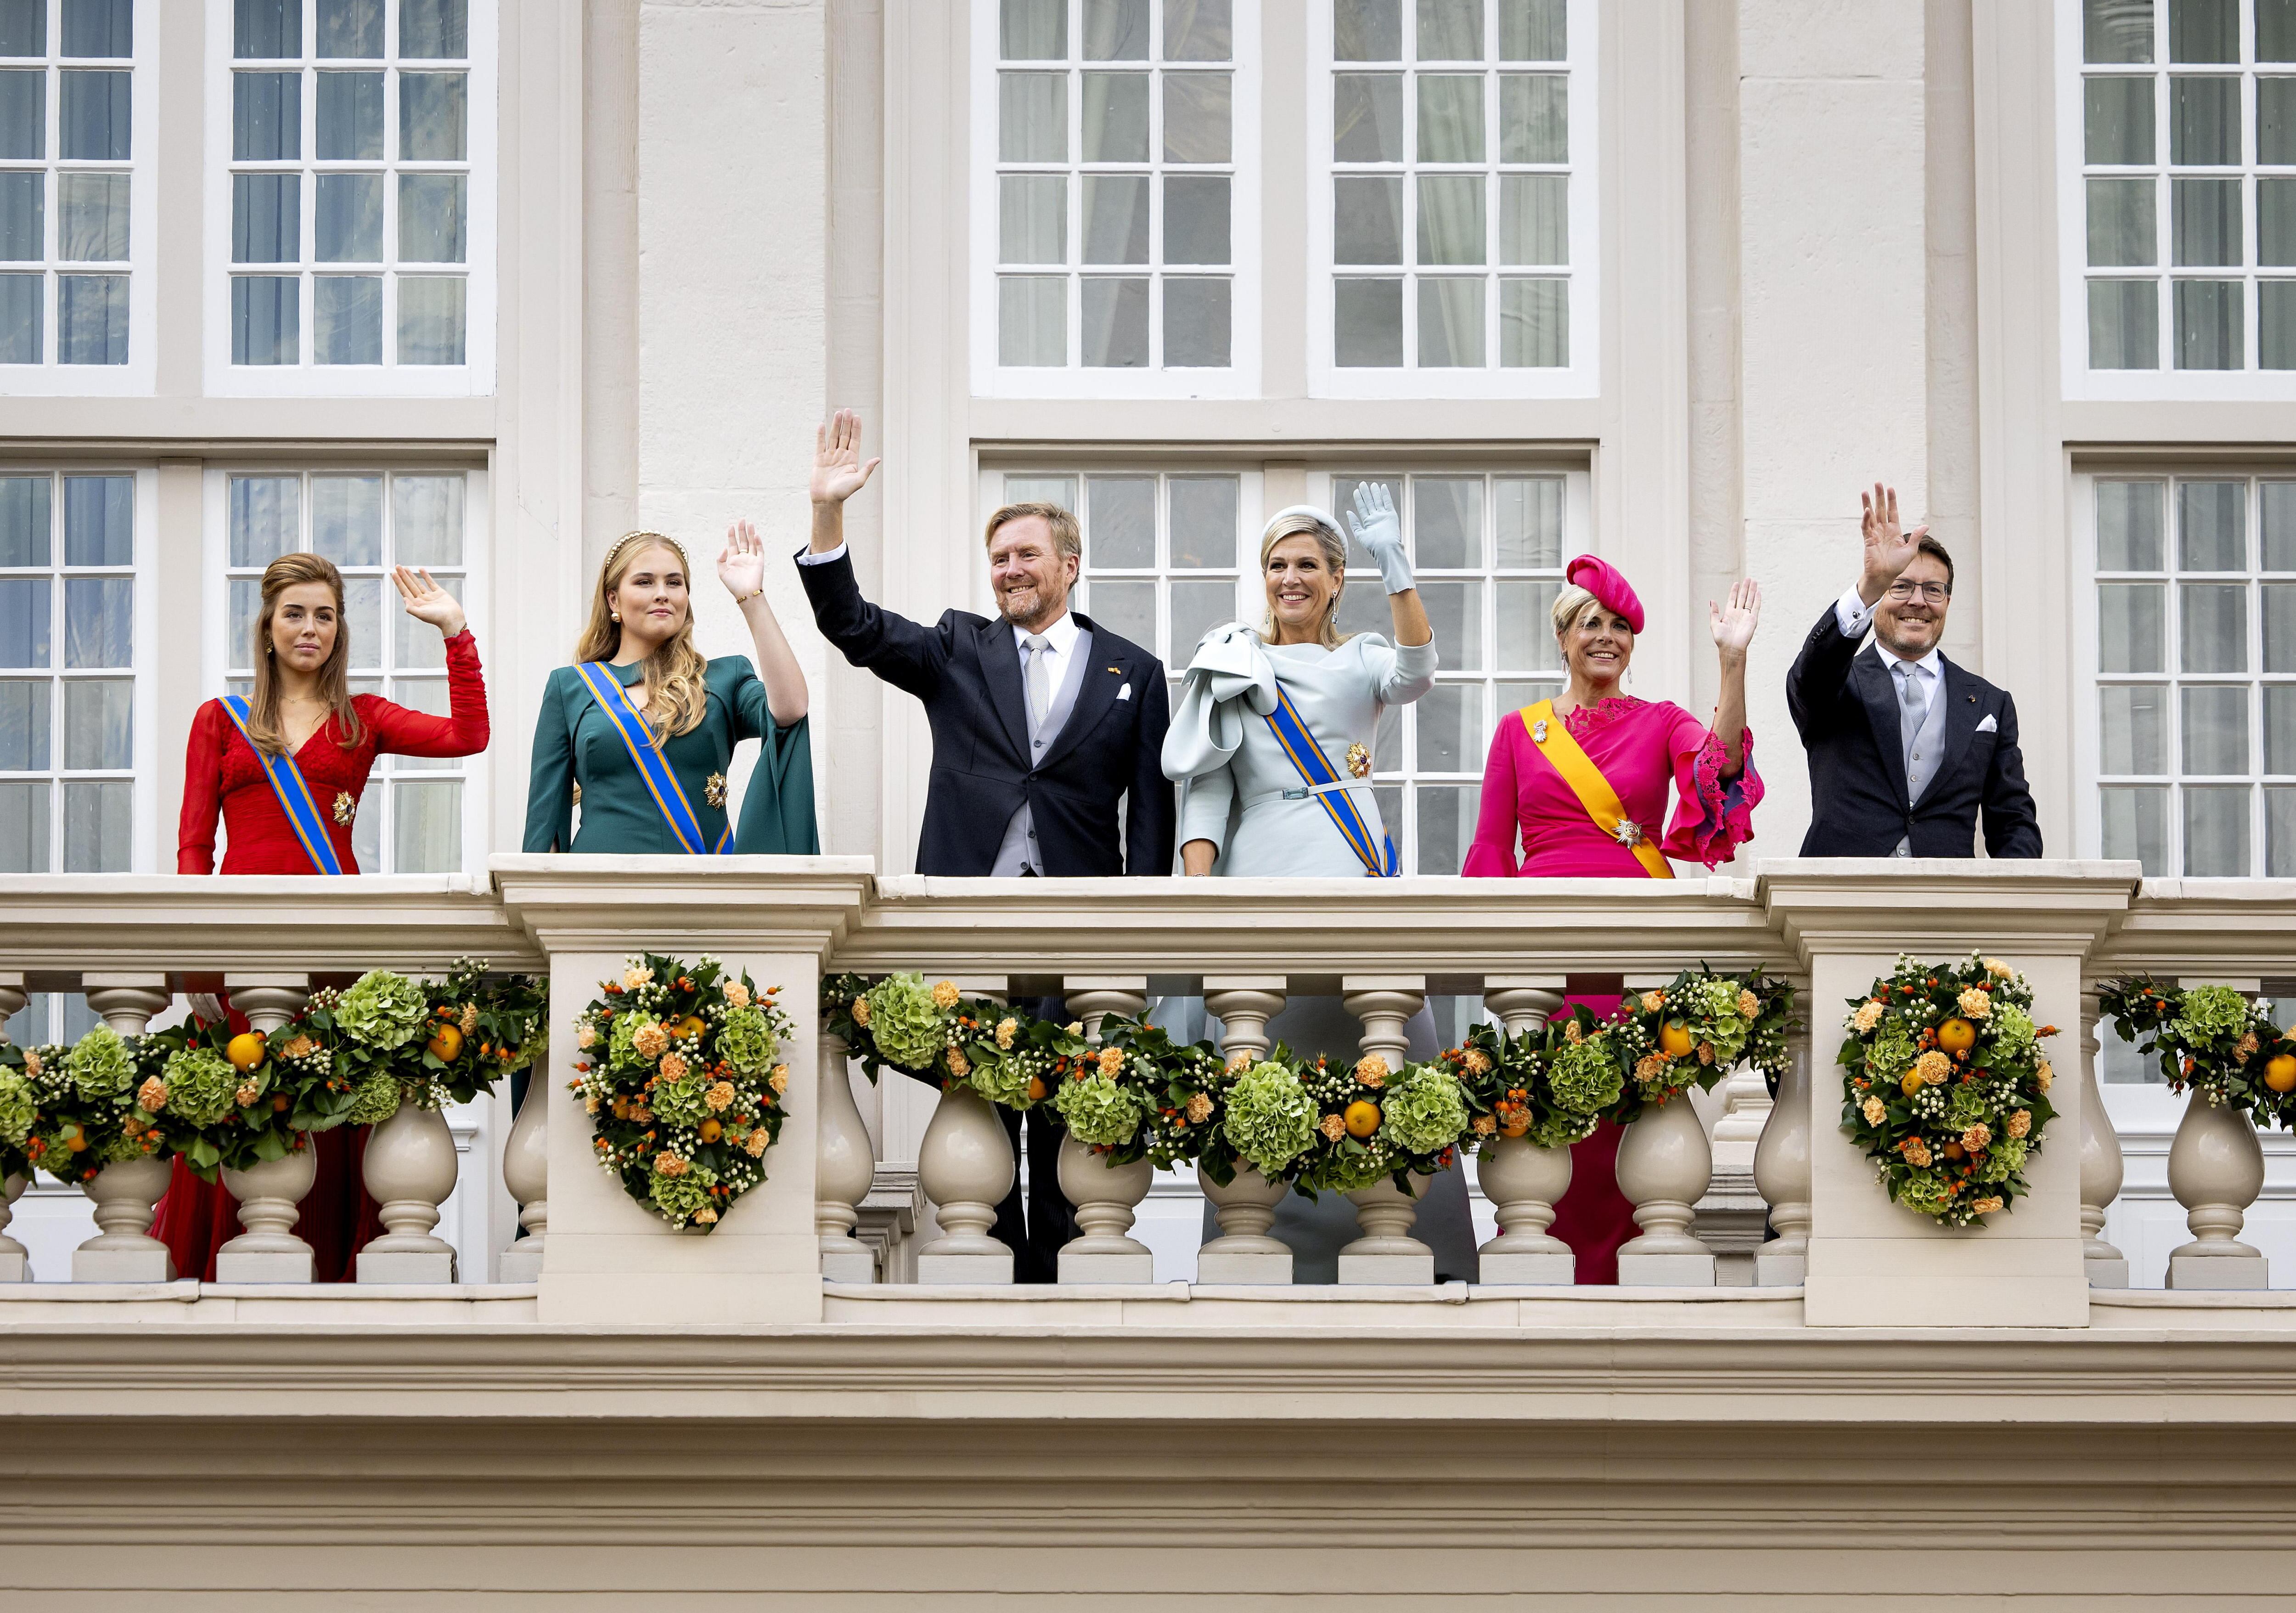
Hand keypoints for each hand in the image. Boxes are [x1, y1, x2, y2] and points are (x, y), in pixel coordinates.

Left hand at [392, 566, 464, 638]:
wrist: (453, 619)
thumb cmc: (438, 619)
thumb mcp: (422, 614)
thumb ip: (411, 608)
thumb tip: (403, 598)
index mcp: (416, 605)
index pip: (405, 591)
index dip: (399, 582)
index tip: (394, 573)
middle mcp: (422, 600)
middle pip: (409, 585)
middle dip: (403, 576)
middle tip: (397, 566)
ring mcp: (430, 596)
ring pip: (418, 583)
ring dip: (411, 575)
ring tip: (405, 568)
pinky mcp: (439, 593)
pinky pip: (431, 582)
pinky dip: (426, 576)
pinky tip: (421, 570)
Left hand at [719, 519, 766, 599]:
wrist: (746, 593)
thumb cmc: (734, 585)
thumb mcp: (722, 572)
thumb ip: (721, 559)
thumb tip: (724, 548)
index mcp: (733, 560)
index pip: (733, 544)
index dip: (731, 535)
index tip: (731, 527)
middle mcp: (743, 558)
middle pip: (743, 541)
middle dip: (742, 531)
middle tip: (741, 520)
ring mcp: (751, 559)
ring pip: (751, 543)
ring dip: (750, 534)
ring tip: (749, 524)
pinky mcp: (759, 562)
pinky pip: (759, 550)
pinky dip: (758, 543)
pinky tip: (755, 536)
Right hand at [811, 408, 881, 507]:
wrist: (826, 500)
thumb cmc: (843, 493)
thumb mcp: (858, 481)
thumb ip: (867, 469)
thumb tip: (878, 459)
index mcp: (851, 459)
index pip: (855, 440)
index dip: (856, 429)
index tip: (857, 417)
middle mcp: (841, 456)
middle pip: (844, 436)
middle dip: (846, 423)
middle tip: (847, 410)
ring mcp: (830, 456)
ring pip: (833, 437)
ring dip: (836, 425)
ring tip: (838, 413)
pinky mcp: (819, 459)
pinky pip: (820, 444)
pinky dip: (820, 435)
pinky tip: (822, 425)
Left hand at [1342, 481, 1412, 594]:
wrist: (1385, 549)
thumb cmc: (1373, 545)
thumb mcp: (1360, 534)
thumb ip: (1354, 523)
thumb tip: (1348, 512)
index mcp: (1368, 523)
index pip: (1362, 508)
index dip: (1359, 500)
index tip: (1356, 491)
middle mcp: (1376, 518)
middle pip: (1370, 502)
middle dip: (1366, 493)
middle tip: (1362, 484)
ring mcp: (1383, 516)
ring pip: (1378, 501)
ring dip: (1375, 492)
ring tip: (1371, 484)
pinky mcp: (1391, 515)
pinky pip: (1388, 502)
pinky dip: (1386, 495)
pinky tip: (1383, 487)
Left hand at [1710, 577, 1760, 659]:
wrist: (1731, 648)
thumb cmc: (1722, 639)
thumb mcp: (1714, 624)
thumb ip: (1714, 612)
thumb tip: (1711, 600)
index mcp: (1729, 614)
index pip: (1732, 599)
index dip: (1734, 591)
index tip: (1736, 583)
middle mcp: (1738, 613)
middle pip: (1742, 597)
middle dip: (1745, 588)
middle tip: (1748, 579)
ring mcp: (1746, 616)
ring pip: (1750, 600)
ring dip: (1752, 591)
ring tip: (1754, 582)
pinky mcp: (1752, 619)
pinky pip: (1756, 608)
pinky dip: (1757, 600)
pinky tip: (1758, 592)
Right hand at [1859, 482, 1927, 605]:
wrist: (1885, 576)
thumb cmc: (1897, 565)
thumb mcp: (1910, 550)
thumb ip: (1916, 537)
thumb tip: (1925, 525)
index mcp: (1895, 531)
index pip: (1893, 511)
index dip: (1892, 500)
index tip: (1890, 489)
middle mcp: (1884, 530)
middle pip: (1881, 509)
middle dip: (1879, 496)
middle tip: (1877, 483)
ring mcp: (1875, 534)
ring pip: (1871, 515)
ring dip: (1868, 503)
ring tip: (1864, 491)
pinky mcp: (1868, 540)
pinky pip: (1866, 527)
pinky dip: (1866, 519)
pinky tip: (1867, 510)